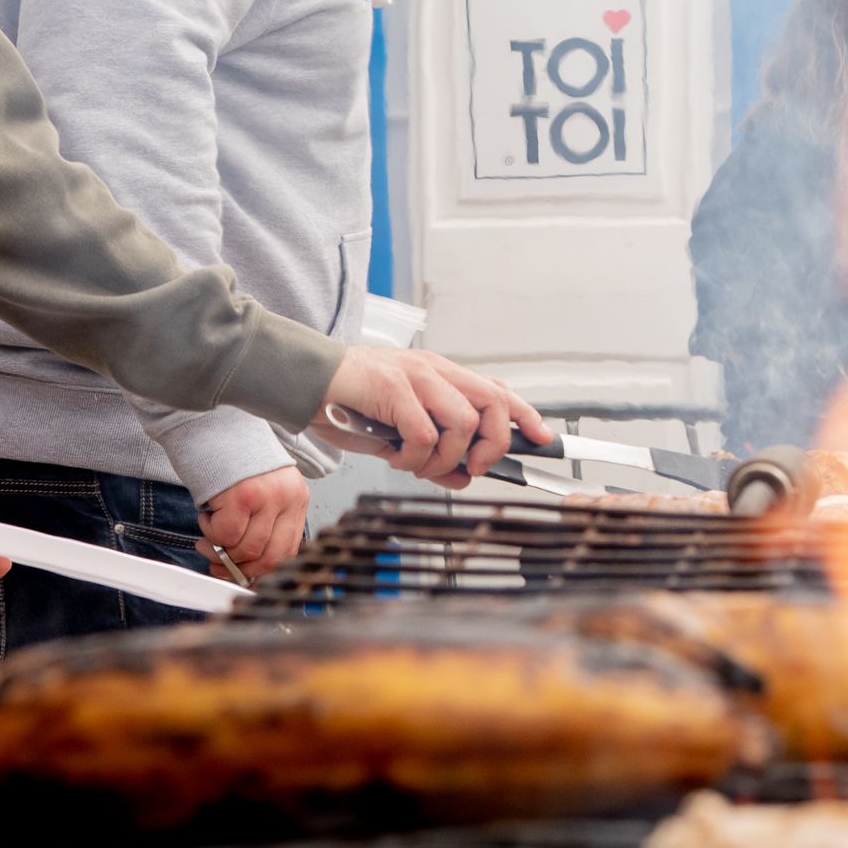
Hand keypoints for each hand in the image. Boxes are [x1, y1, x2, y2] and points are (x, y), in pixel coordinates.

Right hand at [196, 466, 310, 581]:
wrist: (214, 424)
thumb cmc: (234, 459)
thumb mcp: (262, 490)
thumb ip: (263, 523)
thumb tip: (249, 566)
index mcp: (297, 499)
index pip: (289, 550)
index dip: (264, 570)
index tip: (244, 577)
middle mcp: (287, 499)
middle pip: (270, 557)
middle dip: (240, 569)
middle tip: (218, 565)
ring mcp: (267, 497)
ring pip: (246, 549)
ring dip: (221, 550)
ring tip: (209, 536)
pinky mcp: (243, 496)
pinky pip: (226, 535)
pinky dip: (211, 534)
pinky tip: (207, 517)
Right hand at [314, 347, 551, 489]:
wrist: (303, 376)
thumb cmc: (347, 401)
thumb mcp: (398, 433)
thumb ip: (433, 454)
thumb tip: (462, 477)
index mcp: (440, 375)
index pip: (496, 389)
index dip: (524, 414)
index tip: (543, 437)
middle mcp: (434, 370)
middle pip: (493, 403)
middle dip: (493, 444)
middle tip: (472, 467)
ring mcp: (415, 376)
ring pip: (462, 422)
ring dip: (444, 457)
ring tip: (415, 464)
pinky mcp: (394, 388)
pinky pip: (425, 433)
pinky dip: (416, 456)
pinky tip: (395, 457)